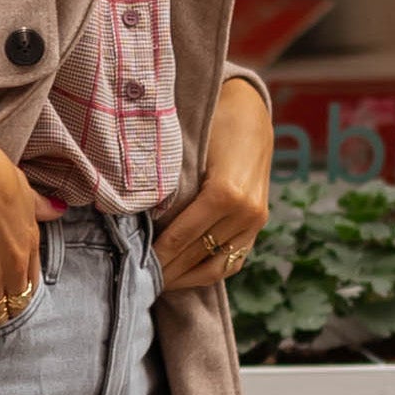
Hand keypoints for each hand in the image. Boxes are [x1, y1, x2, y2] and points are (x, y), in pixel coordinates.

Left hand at [155, 75, 273, 295]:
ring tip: (161, 283)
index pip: (182, 237)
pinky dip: (209, 270)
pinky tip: (186, 274)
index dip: (158, 256)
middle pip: (198, 255)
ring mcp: (256, 221)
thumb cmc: (211, 123)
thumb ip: (170, 187)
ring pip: (218, 266)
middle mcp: (245, 212)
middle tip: (140, 283)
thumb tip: (142, 222)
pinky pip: (234, 260)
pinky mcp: (259, 224)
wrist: (251, 111)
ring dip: (188, 278)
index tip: (135, 270)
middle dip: (169, 271)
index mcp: (225, 193)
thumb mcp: (186, 150)